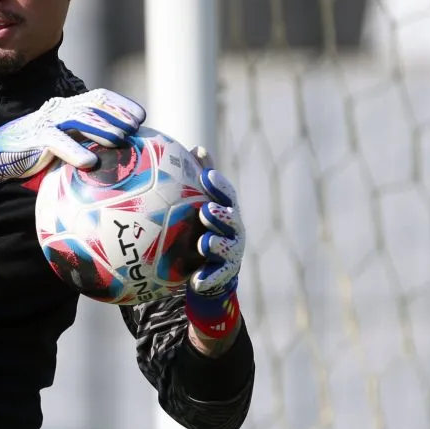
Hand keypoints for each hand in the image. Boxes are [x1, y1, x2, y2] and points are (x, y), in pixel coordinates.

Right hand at [0, 89, 145, 203]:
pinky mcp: (34, 139)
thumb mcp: (61, 146)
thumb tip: (116, 159)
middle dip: (117, 114)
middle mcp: (58, 110)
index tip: (141, 116)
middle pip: (93, 105)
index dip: (120, 104)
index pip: (97, 98)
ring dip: (102, 128)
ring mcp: (46, 123)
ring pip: (78, 119)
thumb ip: (83, 145)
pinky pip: (57, 143)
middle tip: (136, 126)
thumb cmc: (32, 155)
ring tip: (120, 140)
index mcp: (66, 108)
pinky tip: (90, 163)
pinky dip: (74, 152)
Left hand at [184, 146, 244, 341]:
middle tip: (206, 210)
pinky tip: (196, 280)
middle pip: (231, 221)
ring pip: (226, 249)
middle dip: (220, 216)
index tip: (207, 176)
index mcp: (226, 211)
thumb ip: (198, 179)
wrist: (208, 271)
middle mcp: (233, 231)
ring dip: (215, 245)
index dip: (220, 186)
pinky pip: (216, 278)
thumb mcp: (199, 204)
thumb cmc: (201, 229)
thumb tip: (197, 148)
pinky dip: (207, 278)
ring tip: (205, 243)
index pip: (227, 195)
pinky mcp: (222, 276)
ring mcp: (230, 254)